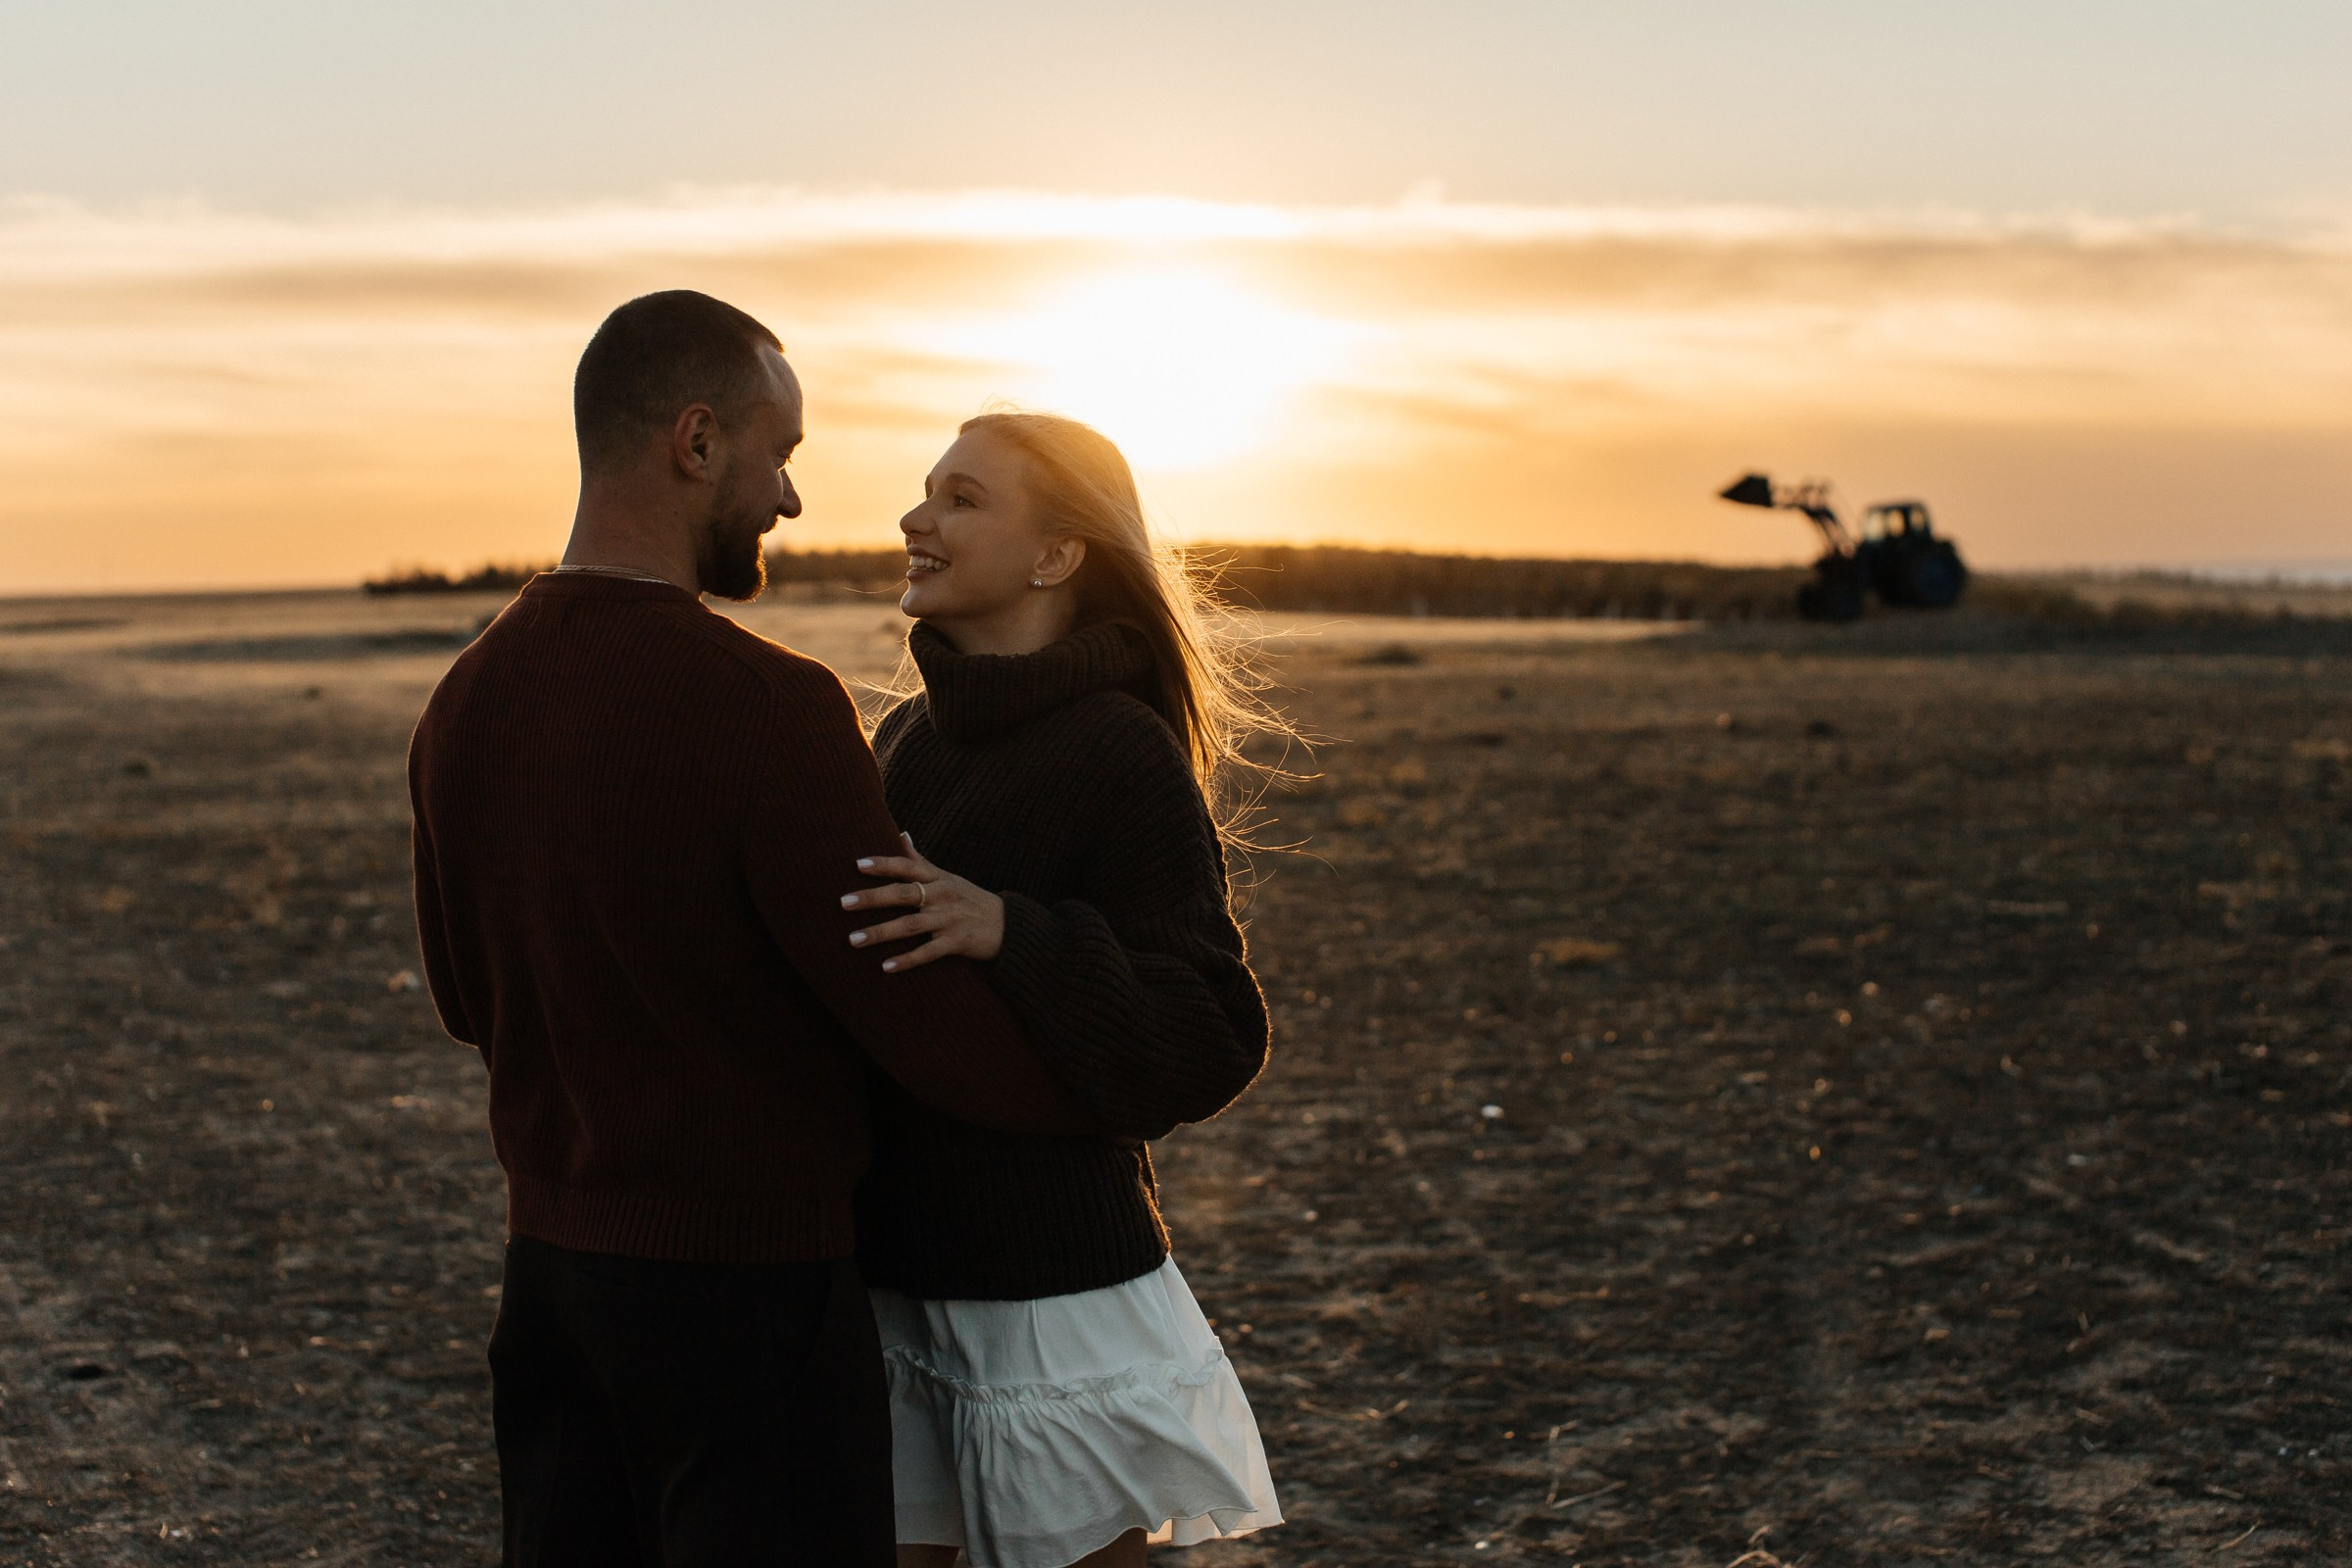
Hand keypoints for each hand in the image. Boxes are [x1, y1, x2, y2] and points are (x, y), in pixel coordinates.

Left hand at [841, 834, 1004, 972]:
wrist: (1007, 925)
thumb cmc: (969, 897)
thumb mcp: (947, 876)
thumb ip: (920, 859)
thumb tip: (901, 834)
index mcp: (937, 877)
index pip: (907, 866)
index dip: (883, 864)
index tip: (858, 864)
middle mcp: (942, 895)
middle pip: (903, 894)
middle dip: (872, 898)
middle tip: (844, 902)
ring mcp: (950, 919)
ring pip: (910, 925)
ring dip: (880, 932)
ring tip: (853, 939)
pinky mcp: (957, 942)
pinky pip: (928, 952)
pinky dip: (907, 960)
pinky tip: (886, 967)